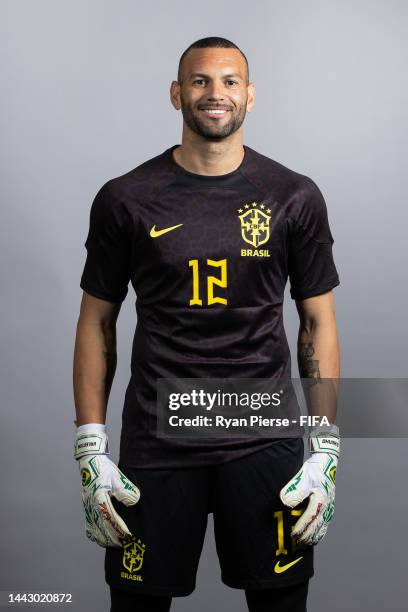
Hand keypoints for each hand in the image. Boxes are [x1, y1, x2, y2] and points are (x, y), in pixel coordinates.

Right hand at [74, 424, 139, 547]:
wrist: (90, 461)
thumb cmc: (103, 468)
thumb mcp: (118, 477)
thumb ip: (126, 490)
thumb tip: (134, 502)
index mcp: (99, 498)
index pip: (110, 518)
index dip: (119, 529)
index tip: (128, 536)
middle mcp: (91, 505)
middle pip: (101, 528)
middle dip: (113, 538)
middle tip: (124, 544)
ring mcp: (87, 507)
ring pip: (93, 529)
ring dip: (104, 538)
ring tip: (114, 544)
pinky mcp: (86, 507)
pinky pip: (89, 525)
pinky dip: (95, 534)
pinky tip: (101, 538)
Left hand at [279, 428, 338, 545]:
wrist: (327, 463)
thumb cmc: (314, 470)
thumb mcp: (303, 477)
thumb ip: (295, 491)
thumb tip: (286, 503)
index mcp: (320, 501)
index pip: (308, 519)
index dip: (300, 529)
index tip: (293, 535)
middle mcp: (326, 507)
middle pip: (316, 528)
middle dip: (305, 537)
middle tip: (295, 544)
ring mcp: (329, 509)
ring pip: (321, 529)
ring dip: (312, 538)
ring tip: (303, 545)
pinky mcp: (329, 509)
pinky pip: (324, 526)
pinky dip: (319, 534)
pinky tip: (314, 539)